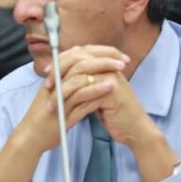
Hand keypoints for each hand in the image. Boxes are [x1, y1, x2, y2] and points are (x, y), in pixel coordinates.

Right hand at [0, 44, 174, 181]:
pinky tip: (111, 86)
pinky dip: (96, 89)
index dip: (99, 52)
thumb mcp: (59, 96)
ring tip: (121, 68)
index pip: (77, 54)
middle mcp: (55, 81)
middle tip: (123, 59)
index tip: (117, 56)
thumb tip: (89, 76)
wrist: (32, 137)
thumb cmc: (47, 118)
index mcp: (55, 76)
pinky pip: (80, 95)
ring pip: (81, 74)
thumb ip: (71, 85)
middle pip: (80, 58)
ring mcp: (57, 94)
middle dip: (104, 56)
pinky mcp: (61, 109)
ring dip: (103, 68)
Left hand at [45, 46, 177, 181]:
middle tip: (46, 88)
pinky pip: (86, 101)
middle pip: (77, 63)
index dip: (60, 61)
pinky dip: (73, 112)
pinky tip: (65, 121)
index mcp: (104, 63)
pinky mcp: (112, 95)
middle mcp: (108, 68)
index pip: (78, 53)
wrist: (134, 128)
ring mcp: (111, 80)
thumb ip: (83, 78)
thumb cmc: (112, 110)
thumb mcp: (95, 90)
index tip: (46, 71)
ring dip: (62, 97)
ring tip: (51, 109)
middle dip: (58, 75)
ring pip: (78, 82)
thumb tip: (58, 71)